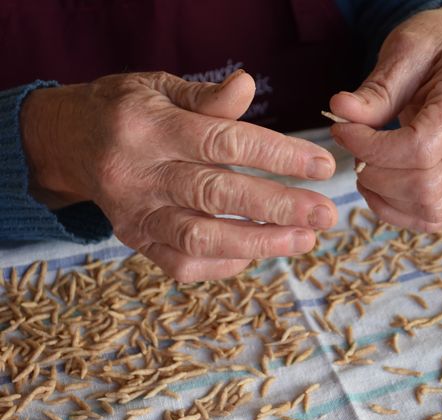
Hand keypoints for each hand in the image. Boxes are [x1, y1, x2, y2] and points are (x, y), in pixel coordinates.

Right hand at [21, 71, 337, 281]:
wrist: (67, 141)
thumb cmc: (127, 109)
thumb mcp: (160, 87)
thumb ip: (206, 96)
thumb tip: (248, 85)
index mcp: (152, 127)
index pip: (224, 142)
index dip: (278, 155)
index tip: (323, 165)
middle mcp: (141, 173)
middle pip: (217, 194)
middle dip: (279, 207)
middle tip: (326, 213)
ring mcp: (135, 212)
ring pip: (200, 237)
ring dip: (258, 243)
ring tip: (304, 240)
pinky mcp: (134, 240)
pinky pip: (181, 264)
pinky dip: (224, 263)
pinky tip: (258, 252)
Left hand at [329, 6, 441, 231]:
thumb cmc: (434, 45)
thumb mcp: (403, 51)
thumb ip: (376, 90)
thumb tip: (340, 112)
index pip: (420, 148)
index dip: (373, 150)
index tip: (344, 133)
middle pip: (425, 185)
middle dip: (376, 176)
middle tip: (355, 152)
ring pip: (432, 209)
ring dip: (386, 198)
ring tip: (366, 169)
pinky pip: (436, 216)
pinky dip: (401, 210)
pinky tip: (381, 188)